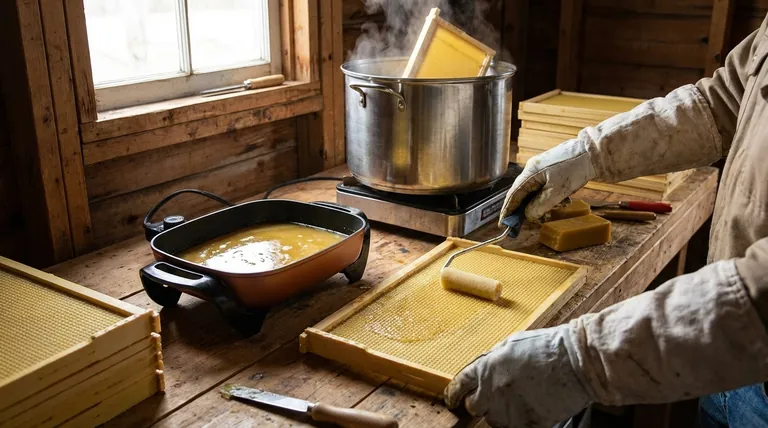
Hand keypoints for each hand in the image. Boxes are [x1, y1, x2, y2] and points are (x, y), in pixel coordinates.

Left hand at [444, 325, 591, 427]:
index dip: (454, 394)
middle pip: (473, 407)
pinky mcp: (528, 423)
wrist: (577, 360)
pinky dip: (521, 423)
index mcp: (486, 367)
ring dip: (502, 414)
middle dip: (481, 403)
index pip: (459, 385)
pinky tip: (531, 410)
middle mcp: (493, 389)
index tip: (454, 400)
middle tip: (495, 398)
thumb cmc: (548, 347)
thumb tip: (483, 371)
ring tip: (521, 399)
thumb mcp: (512, 344)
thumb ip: (493, 361)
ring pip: (494, 421)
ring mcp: (509, 409)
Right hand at [499, 139, 595, 226]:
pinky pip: (544, 187)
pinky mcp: (551, 169)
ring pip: (535, 191)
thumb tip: (528, 216)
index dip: (508, 211)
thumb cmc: (574, 169)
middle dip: (526, 210)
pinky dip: (550, 197)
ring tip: (554, 210)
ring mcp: (542, 168)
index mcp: (530, 173)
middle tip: (531, 222)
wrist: (592, 153)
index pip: (513, 195)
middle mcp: (532, 169)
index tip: (504, 224)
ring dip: (542, 204)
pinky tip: (562, 201)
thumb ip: (539, 206)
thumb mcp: (556, 193)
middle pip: (523, 194)